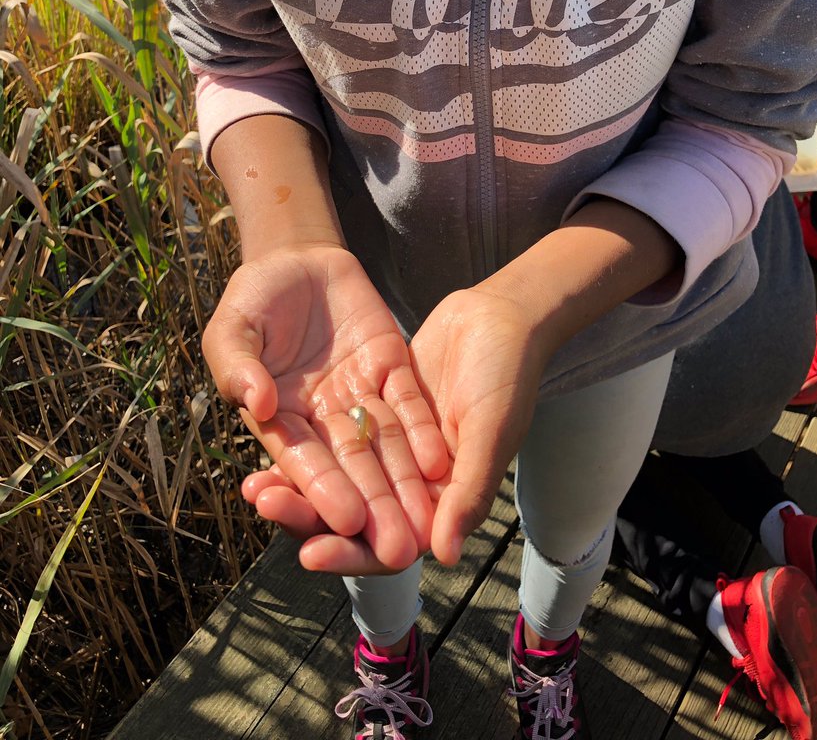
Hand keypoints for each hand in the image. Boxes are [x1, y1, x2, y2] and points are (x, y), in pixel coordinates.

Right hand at [202, 244, 448, 569]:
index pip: (303, 460)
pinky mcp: (390, 366)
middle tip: (398, 549)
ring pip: (386, 446)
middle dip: (375, 507)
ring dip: (405, 486)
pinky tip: (441, 464)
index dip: (323, 490)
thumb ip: (238, 365)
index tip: (345, 520)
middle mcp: (323, 417)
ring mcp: (359, 394)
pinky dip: (424, 433)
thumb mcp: (233, 327)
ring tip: (427, 524)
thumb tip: (257, 403)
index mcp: (279, 417)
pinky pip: (409, 404)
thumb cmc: (254, 296)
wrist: (297, 257)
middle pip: (352, 467)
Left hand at [240, 286, 545, 572]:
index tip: (310, 552)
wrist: (503, 314)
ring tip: (254, 483)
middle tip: (263, 503)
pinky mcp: (377, 408)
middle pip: (354, 512)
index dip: (350, 553)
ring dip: (299, 480)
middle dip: (308, 514)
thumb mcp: (492, 431)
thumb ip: (468, 491)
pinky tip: (270, 431)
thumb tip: (441, 554)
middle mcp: (414, 481)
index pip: (389, 544)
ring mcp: (392, 444)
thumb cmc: (509, 375)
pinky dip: (309, 438)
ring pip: (339, 472)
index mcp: (444, 499)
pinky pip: (337, 431)